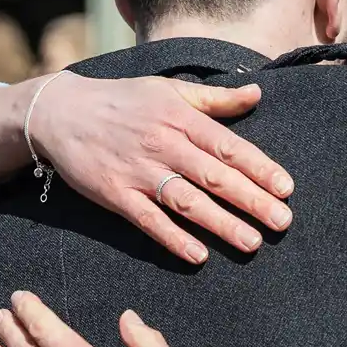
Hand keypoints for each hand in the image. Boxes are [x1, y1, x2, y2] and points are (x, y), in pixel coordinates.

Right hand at [29, 73, 293, 264]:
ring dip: (221, 223)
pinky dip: (173, 238)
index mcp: (180, 118)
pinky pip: (148, 220)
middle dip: (252, 201)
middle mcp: (163, 145)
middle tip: (282, 223)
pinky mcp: (115, 194)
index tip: (286, 188)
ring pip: (187, 201)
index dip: (259, 168)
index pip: (228, 146)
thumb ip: (215, 99)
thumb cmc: (122, 101)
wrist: (60, 113)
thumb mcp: (169, 90)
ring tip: (251, 243)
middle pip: (214, 177)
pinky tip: (198, 256)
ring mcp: (138, 171)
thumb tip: (257, 94)